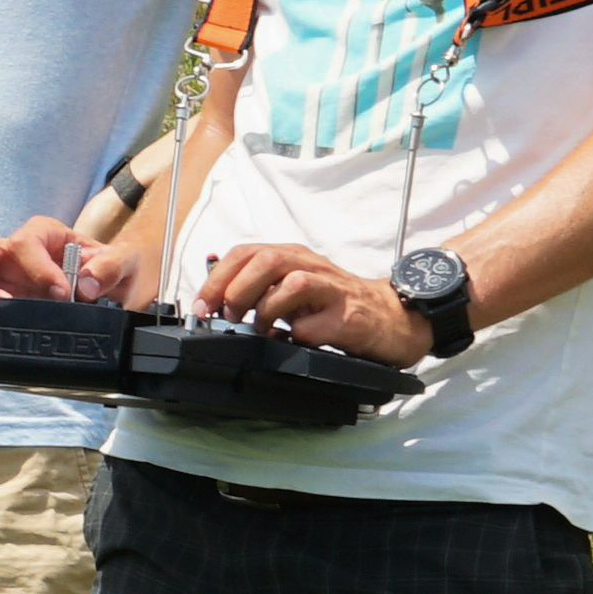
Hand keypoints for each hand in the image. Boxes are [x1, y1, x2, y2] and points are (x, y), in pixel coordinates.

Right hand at [0, 215, 144, 305]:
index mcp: (44, 234)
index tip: (62, 293)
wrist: (120, 286)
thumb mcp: (126, 262)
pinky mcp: (4, 300)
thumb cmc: (117, 267)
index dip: (38, 268)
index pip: (25, 242)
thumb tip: (86, 282)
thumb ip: (110, 266)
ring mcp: (5, 277)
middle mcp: (17, 252)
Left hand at [191, 240, 431, 365]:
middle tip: (230, 317)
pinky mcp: (348, 317)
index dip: (217, 278)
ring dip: (267, 309)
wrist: (390, 318)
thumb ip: (260, 290)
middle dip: (236, 290)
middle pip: (266, 260)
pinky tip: (295, 341)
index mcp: (292, 257)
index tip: (202, 306)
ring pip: (292, 283)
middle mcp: (311, 266)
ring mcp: (332, 289)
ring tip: (262, 328)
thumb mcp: (293, 290)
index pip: (245, 252)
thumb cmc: (335, 305)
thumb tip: (215, 302)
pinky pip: (314, 325)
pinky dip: (297, 335)